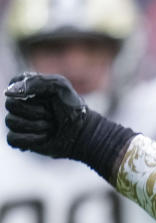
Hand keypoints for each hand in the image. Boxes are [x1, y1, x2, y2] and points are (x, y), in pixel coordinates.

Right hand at [5, 73, 136, 180]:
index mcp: (29, 88)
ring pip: (10, 122)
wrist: (81, 133)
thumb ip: (36, 82)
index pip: (13, 83)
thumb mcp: (60, 87)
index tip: (47, 96)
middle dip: (36, 111)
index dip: (28, 91)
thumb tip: (8, 92)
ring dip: (36, 126)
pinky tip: (44, 137)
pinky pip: (12, 139)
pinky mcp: (19, 138)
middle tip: (52, 114)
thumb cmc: (72, 108)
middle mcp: (20, 103)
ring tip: (51, 126)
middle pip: (11, 105)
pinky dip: (31, 139)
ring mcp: (18, 121)